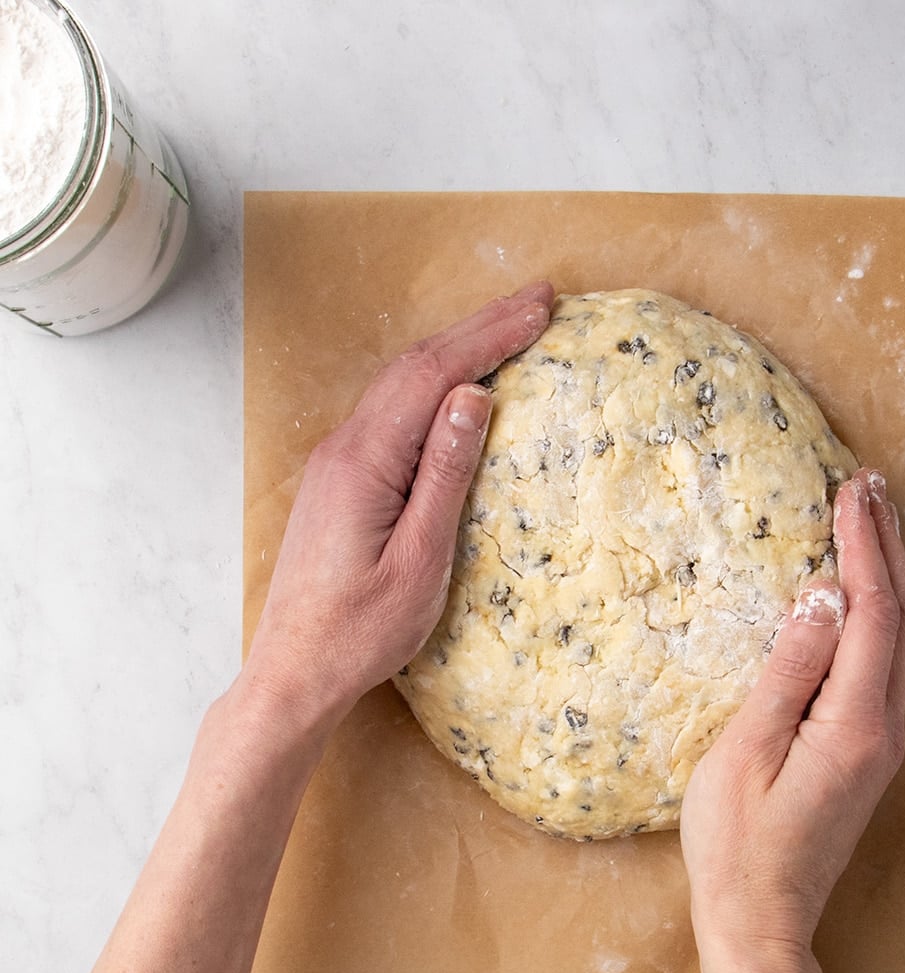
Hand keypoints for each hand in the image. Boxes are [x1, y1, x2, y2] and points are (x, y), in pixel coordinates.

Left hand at [244, 281, 554, 722]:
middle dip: (478, 328)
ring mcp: (337, 462)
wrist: (294, 672)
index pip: (432, 376)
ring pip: (401, 385)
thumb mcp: (417, 560)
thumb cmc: (359, 632)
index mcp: (364, 461)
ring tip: (509, 328)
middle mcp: (344, 448)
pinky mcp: (341, 480)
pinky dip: (433, 383)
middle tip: (538, 300)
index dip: (489, 335)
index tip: (541, 307)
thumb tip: (473, 396)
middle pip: (414, 367)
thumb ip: (443, 475)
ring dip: (456, 350)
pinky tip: (459, 385)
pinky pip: (392, 411)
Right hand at [681, 468, 904, 972]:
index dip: (864, 547)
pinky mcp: (870, 752)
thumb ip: (788, 671)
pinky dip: (889, 614)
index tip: (849, 492)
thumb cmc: (738, 844)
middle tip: (870, 488)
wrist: (760, 920)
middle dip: (889, 547)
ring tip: (875, 523)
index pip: (873, 613)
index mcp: (855, 724)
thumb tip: (821, 596)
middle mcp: (885, 729)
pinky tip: (870, 597)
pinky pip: (894, 665)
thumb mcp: (745, 753)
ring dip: (895, 576)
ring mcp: (883, 743)